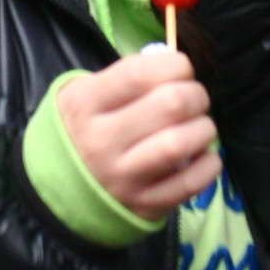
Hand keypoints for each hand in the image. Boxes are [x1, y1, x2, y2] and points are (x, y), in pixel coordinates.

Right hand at [55, 49, 219, 223]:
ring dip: (203, 129)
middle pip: (170, 104)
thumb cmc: (85, 128)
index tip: (181, 69)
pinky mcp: (143, 205)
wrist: (60, 189)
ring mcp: (123, 178)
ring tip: (200, 127)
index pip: (139, 74)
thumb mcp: (86, 93)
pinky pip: (190, 183)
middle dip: (195, 94)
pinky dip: (208, 164)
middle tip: (195, 99)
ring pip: (179, 143)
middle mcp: (101, 142)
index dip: (174, 64)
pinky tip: (205, 155)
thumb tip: (174, 65)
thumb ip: (127, 76)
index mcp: (85, 105)